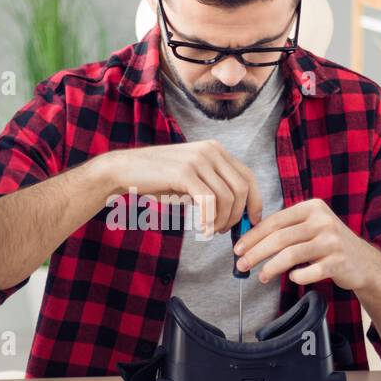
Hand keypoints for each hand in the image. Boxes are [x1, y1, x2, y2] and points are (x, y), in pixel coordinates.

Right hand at [95, 140, 263, 235]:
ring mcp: (199, 160)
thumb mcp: (191, 180)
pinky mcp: (185, 172)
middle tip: (224, 231)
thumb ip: (213, 189)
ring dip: (222, 220)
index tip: (252, 221)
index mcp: (215, 150)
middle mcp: (211, 151)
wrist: (125, 170)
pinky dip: (209, 220)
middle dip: (238, 215)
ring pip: (228, 197)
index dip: (256, 201)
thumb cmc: (157, 179)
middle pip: (242, 188)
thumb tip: (236, 212)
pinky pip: (209, 202)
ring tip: (211, 230)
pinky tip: (203, 230)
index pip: (248, 176)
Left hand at [233, 198, 377, 290]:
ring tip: (261, 276)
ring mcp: (332, 241)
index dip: (253, 236)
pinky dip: (296, 277)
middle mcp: (322, 221)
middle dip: (256, 253)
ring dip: (271, 268)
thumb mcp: (311, 227)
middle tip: (242, 264)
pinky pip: (309, 272)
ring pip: (291, 255)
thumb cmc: (330, 245)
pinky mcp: (338, 262)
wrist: (364, 262)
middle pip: (279, 238)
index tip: (238, 248)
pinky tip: (292, 278)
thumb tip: (249, 242)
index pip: (275, 221)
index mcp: (312, 207)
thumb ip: (286, 229)